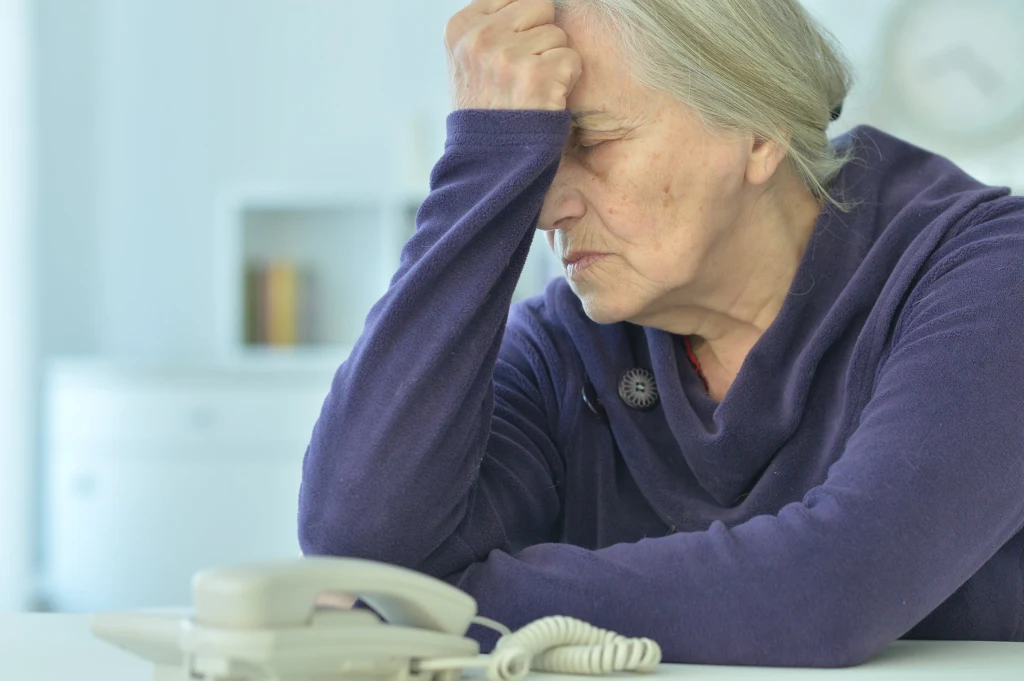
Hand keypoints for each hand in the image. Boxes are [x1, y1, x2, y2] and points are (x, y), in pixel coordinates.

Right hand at [445, 0, 582, 110]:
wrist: (488, 161)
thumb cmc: (486, 110)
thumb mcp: (468, 61)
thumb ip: (492, 26)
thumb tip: (532, 3)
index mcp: (460, 28)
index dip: (523, 25)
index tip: (514, 55)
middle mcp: (480, 37)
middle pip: (540, 7)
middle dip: (541, 37)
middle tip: (524, 73)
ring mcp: (508, 55)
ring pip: (558, 34)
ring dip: (553, 62)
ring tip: (531, 89)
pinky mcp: (536, 75)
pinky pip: (571, 59)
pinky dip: (566, 82)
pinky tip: (544, 99)